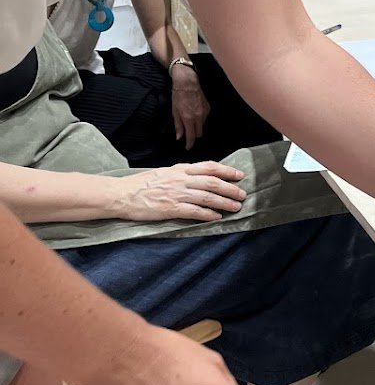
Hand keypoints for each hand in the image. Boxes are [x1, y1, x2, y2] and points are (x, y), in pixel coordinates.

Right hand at [110, 162, 245, 223]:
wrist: (121, 194)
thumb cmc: (140, 184)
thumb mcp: (164, 172)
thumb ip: (181, 174)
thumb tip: (198, 176)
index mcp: (180, 170)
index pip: (209, 167)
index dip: (226, 171)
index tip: (239, 175)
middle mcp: (181, 180)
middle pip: (212, 183)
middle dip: (230, 189)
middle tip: (242, 194)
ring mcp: (177, 194)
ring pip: (207, 197)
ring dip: (224, 202)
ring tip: (236, 207)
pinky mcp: (171, 209)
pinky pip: (195, 211)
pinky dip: (208, 214)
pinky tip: (217, 217)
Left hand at [170, 65, 210, 150]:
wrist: (188, 83)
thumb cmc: (178, 96)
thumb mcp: (175, 112)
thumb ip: (178, 126)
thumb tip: (179, 137)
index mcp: (188, 119)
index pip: (191, 136)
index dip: (190, 143)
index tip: (188, 147)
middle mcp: (198, 117)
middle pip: (199, 133)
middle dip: (194, 135)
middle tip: (188, 134)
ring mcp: (205, 112)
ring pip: (202, 125)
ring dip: (197, 126)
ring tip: (190, 120)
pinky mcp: (208, 108)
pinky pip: (205, 118)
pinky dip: (200, 118)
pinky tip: (195, 113)